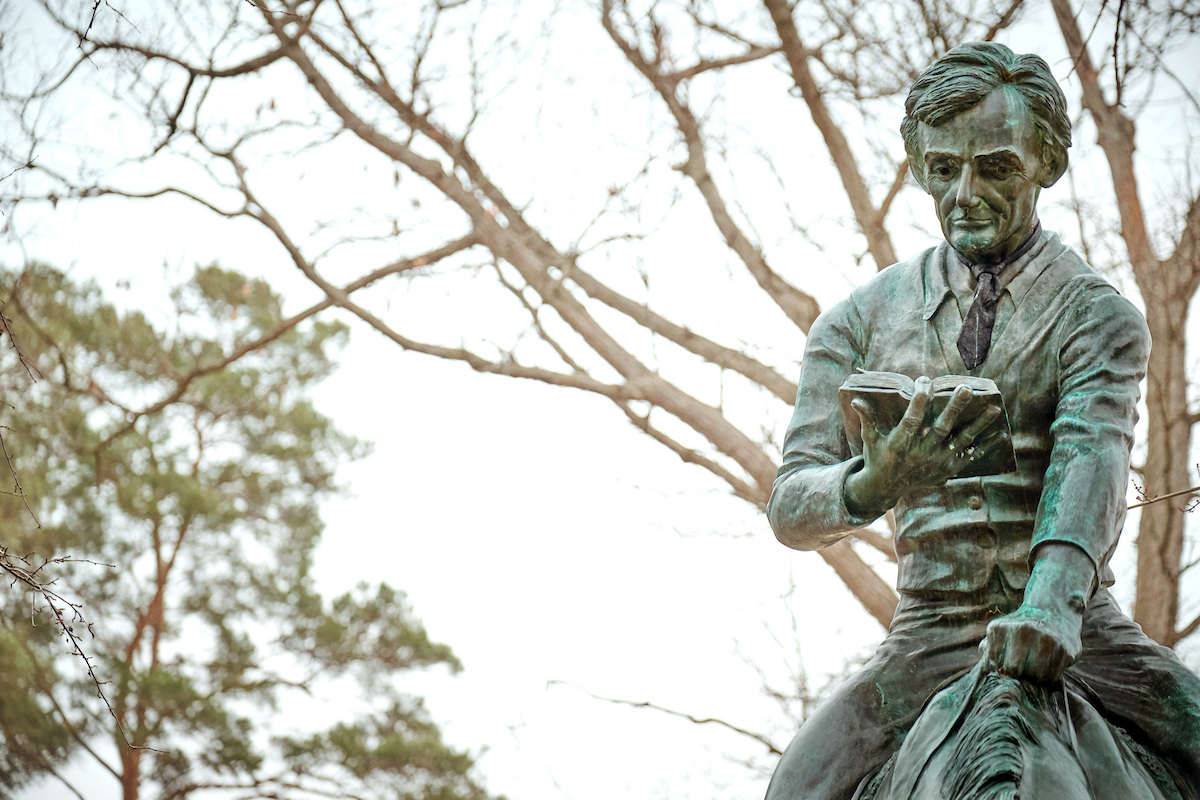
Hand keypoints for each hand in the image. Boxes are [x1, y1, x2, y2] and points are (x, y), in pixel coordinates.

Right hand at [844, 377, 1001, 516]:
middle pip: (941, 428)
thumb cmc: (878, 456)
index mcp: (900, 443)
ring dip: (979, 425)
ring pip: (961, 440)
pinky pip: (969, 456)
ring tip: (994, 409)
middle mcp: (920, 453)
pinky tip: (999, 434)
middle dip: (954, 407)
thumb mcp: (871, 439)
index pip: (912, 419)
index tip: (925, 380)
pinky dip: (985, 446)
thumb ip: (867, 419)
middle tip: (965, 389)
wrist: (887, 488)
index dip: (919, 400)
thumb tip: (856, 400)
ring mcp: (936, 462)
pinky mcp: (946, 469)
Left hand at [984, 542, 1092, 682]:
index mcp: (1000, 628)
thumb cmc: (1022, 627)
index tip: (1009, 663)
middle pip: (1014, 670)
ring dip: (1035, 676)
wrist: (1054, 609)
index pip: (995, 664)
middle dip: (1018, 673)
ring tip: (1037, 664)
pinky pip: (1053, 676)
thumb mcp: (1001, 630)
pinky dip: (1050, 675)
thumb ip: (989, 646)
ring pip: (1035, 676)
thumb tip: (986, 666)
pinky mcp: (1065, 649)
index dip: (1002, 668)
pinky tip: (1050, 663)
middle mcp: (1022, 631)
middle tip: (1024, 666)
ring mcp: (1046, 639)